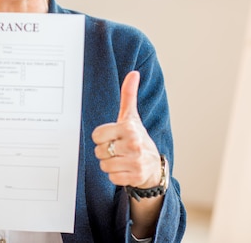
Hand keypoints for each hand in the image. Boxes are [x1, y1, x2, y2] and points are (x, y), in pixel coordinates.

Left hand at [92, 71, 160, 188]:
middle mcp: (134, 144)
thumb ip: (129, 95)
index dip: (102, 137)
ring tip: (122, 159)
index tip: (113, 136)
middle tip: (119, 149)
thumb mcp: (132, 117)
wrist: (153, 165)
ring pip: (104, 165)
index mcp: (129, 128)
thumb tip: (133, 73)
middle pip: (99, 151)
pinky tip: (126, 169)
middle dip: (106, 151)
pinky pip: (112, 177)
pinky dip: (117, 175)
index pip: (97, 135)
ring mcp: (136, 161)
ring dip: (110, 164)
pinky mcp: (135, 177)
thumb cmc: (138, 138)